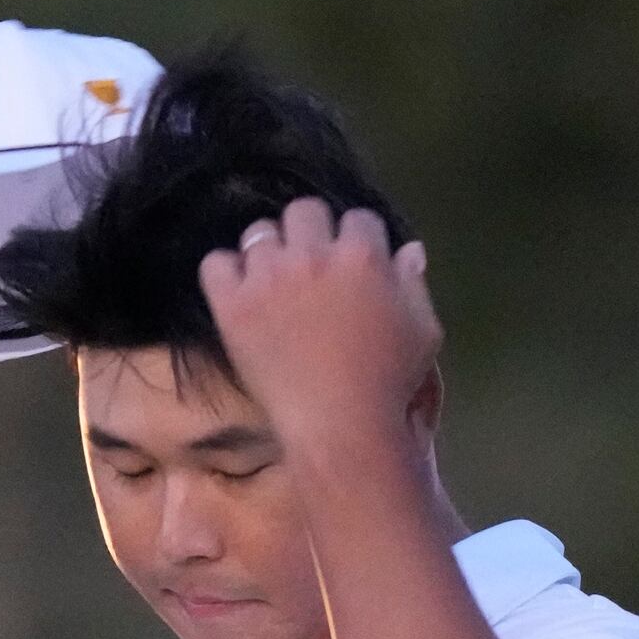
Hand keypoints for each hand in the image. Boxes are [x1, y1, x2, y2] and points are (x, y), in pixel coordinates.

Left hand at [198, 198, 441, 453]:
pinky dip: (225, 272)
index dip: (355, 242)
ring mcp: (269, 278)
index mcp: (364, 255)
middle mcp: (313, 255)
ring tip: (273, 284)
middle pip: (304, 211)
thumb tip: (407, 250)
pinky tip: (238, 293)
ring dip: (268, 252)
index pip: (357, 218)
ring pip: (258, 233)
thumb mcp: (423, 331)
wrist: (339, 427)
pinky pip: (215, 263)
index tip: (349, 268)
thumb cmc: (389, 384)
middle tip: (309, 269)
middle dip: (310, 234)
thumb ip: (413, 284)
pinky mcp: (233, 305)